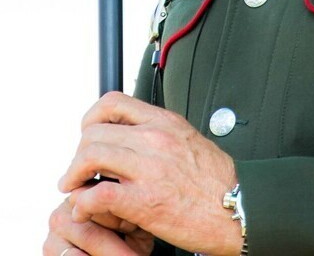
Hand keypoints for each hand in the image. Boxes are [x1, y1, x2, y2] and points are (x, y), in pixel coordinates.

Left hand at [57, 92, 242, 255]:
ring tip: (74, 188)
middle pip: (94, 132)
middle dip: (78, 153)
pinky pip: (100, 195)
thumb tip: (132, 134)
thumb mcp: (187, 138)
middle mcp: (154, 139)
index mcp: (164, 121)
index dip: (91, 118)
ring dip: (74, 175)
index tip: (87, 134)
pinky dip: (84, 203)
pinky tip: (85, 210)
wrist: (239, 209)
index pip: (113, 102)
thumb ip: (158, 132)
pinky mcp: (145, 202)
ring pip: (91, 156)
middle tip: (77, 170)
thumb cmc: (217, 181)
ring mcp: (149, 169)